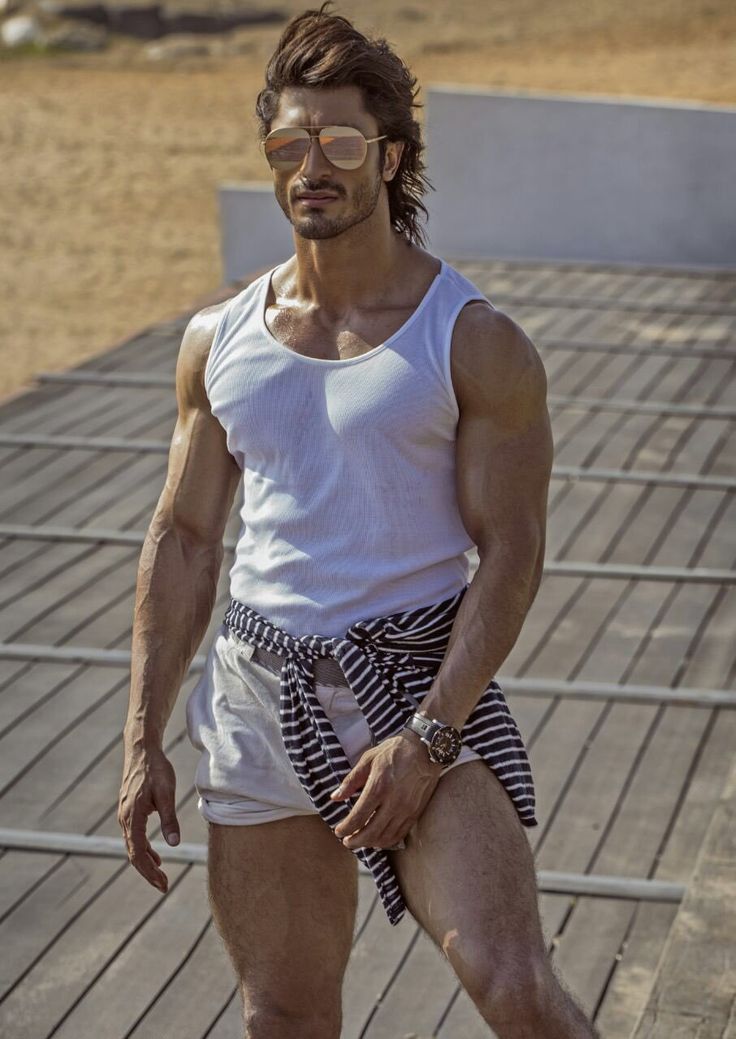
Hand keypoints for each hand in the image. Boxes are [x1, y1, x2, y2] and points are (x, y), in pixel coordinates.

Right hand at [118, 743, 179, 892]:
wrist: (141, 750)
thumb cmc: (156, 769)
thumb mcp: (167, 793)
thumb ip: (169, 819)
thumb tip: (174, 844)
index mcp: (132, 817)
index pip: (138, 853)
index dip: (149, 872)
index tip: (162, 885)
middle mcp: (125, 819)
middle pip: (134, 854)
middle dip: (148, 872)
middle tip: (163, 886)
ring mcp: (125, 815)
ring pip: (133, 846)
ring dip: (146, 862)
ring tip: (161, 876)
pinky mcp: (129, 811)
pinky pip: (134, 836)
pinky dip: (144, 849)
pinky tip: (156, 855)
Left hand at [330, 730, 442, 850]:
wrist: (425, 749)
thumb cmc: (394, 751)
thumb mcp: (368, 759)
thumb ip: (351, 780)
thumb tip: (335, 797)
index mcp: (378, 786)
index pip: (358, 817)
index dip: (346, 828)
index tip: (338, 831)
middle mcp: (393, 802)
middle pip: (371, 832)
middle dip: (355, 841)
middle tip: (346, 841)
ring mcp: (406, 809)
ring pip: (385, 837)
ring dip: (369, 843)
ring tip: (360, 841)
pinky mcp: (415, 812)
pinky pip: (399, 834)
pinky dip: (386, 841)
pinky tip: (378, 839)